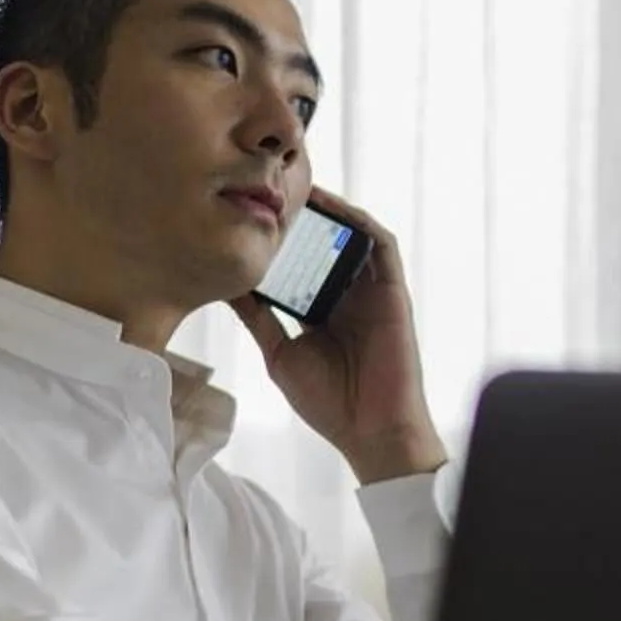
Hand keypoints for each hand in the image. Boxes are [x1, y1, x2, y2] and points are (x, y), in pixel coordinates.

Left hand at [229, 186, 447, 482]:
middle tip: (269, 190)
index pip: (296, 264)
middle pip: (322, 244)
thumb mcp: (279, 354)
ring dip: (330, 212)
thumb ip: (258, 318)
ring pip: (351, 237)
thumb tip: (226, 285)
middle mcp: (346, 296)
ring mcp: (371, 293)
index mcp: (319, 310)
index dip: (276, 240)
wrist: (372, 431)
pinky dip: (361, 224)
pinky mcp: (394, 293)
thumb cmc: (330, 403)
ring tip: (300, 189)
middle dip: (299, 218)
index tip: (247, 216)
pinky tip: (337, 208)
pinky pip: (382, 247)